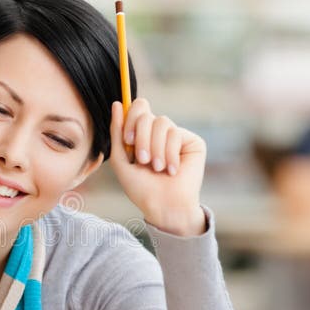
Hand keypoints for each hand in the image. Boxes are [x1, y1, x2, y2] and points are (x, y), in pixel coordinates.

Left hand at [109, 99, 206, 235]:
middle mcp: (159, 132)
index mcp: (142, 134)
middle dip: (141, 137)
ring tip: (156, 168)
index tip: (127, 140)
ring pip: (161, 122)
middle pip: (146, 113)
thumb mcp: (121, 160)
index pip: (137, 109)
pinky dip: (169, 153)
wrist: (163, 206)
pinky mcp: (192, 141)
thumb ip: (117, 133)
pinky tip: (172, 170)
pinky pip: (176, 133)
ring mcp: (176, 135)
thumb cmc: (141, 188)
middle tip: (142, 159)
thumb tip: (118, 103)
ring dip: (155, 148)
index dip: (130, 118)